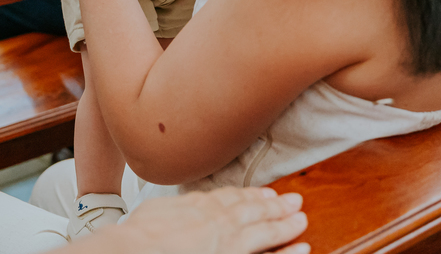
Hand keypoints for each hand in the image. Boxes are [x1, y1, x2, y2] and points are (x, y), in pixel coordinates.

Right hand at [98, 187, 308, 253]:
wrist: (137, 249)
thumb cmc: (139, 236)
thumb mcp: (156, 210)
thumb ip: (174, 208)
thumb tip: (174, 208)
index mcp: (199, 206)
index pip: (230, 198)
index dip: (249, 196)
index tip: (264, 194)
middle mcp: (218, 220)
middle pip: (252, 209)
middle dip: (274, 206)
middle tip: (294, 200)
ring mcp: (229, 240)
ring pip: (264, 229)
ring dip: (285, 223)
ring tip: (302, 219)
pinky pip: (267, 253)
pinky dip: (287, 251)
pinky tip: (303, 248)